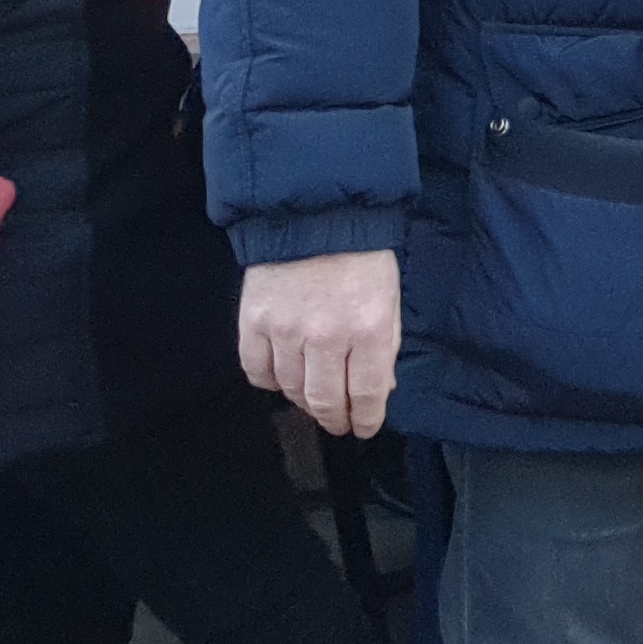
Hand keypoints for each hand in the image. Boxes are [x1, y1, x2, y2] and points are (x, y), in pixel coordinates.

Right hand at [238, 249, 400, 437]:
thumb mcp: (390, 300)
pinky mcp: (253, 322)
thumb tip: (379, 390)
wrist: (315, 216)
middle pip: (325, 400)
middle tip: (338, 424)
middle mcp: (326, 336)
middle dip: (334, 419)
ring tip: (313, 400)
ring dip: (304, 402)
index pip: (366, 394)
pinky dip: (270, 382)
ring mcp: (285, 331)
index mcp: (369, 329)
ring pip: (291, 390)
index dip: (366, 419)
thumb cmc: (361, 256)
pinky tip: (282, 379)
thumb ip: (384, 348)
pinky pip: (257, 371)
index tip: (365, 427)